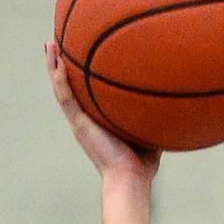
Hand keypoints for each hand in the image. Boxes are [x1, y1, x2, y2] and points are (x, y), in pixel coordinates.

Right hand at [45, 42, 159, 183]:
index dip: (80, 76)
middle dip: (62, 66)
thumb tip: (174, 106)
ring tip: (50, 44)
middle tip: (56, 44)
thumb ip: (153, 119)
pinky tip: (57, 61)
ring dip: (54, 66)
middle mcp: (86, 120)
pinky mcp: (80, 125)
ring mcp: (80, 122)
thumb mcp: (148, 132)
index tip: (80, 57)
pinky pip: (66, 97)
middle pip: (69, 87)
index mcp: (98, 122)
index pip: (86, 94)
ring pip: (61, 88)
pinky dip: (60, 79)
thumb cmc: (143, 163)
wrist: (132, 179)